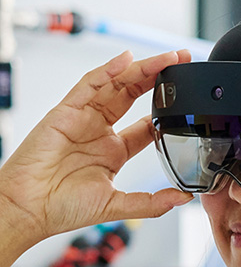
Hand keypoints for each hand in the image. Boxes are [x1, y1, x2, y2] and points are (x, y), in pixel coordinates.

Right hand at [0, 49, 193, 266]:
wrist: (28, 209)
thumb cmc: (61, 208)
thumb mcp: (116, 206)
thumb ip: (150, 203)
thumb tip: (183, 199)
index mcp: (114, 152)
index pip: (147, 124)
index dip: (167, 108)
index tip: (187, 97)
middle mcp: (100, 131)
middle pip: (135, 95)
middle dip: (159, 77)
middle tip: (182, 61)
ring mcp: (83, 118)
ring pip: (117, 84)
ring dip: (142, 68)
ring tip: (166, 57)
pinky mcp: (66, 111)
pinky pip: (89, 84)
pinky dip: (107, 70)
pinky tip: (126, 61)